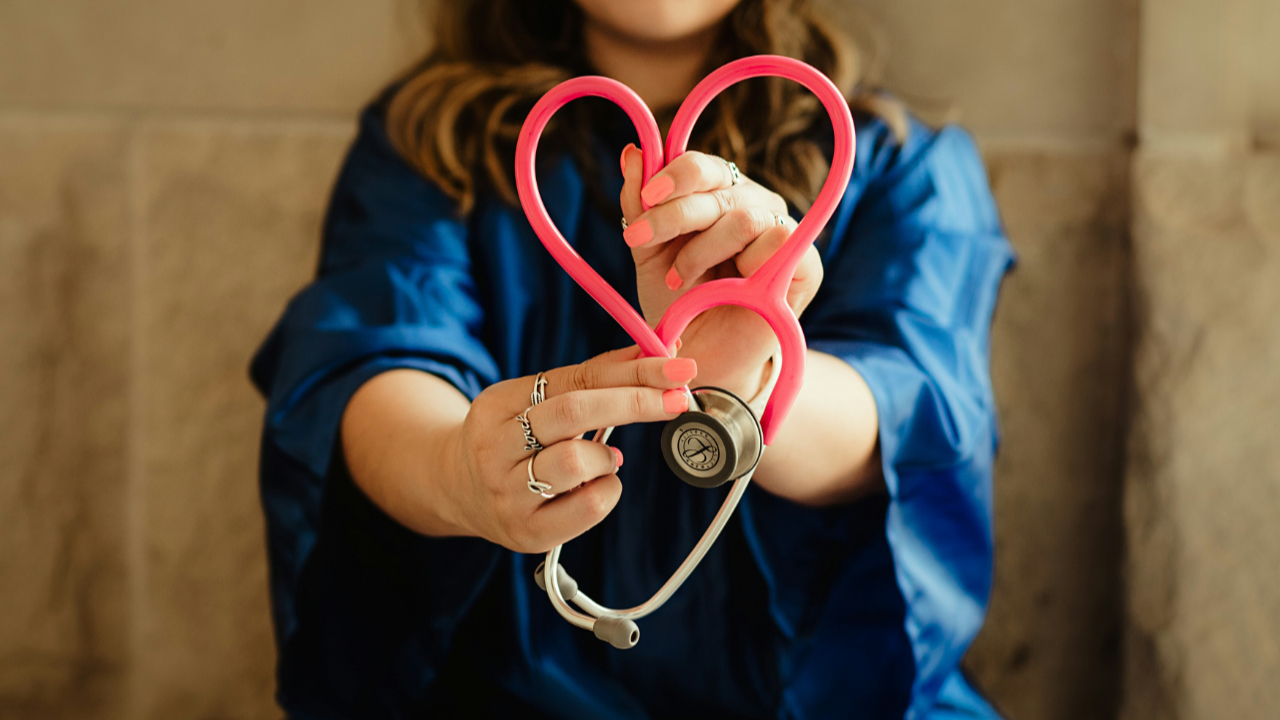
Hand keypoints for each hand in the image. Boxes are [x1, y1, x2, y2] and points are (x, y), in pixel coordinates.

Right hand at [445, 347, 697, 552]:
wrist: (457, 490)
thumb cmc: (515, 438)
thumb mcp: (536, 400)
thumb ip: (591, 379)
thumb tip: (656, 354)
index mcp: (497, 404)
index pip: (573, 379)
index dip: (631, 371)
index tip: (676, 367)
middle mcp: (494, 448)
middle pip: (572, 412)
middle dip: (634, 402)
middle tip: (677, 398)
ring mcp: (507, 494)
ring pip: (575, 462)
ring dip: (607, 456)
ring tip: (605, 458)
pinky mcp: (527, 533)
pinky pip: (587, 508)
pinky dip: (608, 490)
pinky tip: (597, 485)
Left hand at [618, 146, 823, 397]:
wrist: (702, 358)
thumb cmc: (679, 303)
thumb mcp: (648, 253)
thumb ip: (639, 204)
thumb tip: (632, 152)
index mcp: (719, 194)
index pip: (703, 166)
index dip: (674, 175)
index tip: (645, 199)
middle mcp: (753, 204)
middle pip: (719, 187)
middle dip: (673, 215)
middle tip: (640, 241)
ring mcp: (782, 230)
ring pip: (744, 216)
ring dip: (702, 250)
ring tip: (679, 280)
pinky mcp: (806, 263)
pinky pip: (780, 241)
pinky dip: (745, 265)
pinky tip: (727, 288)